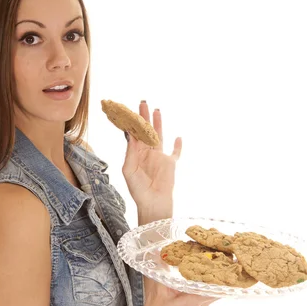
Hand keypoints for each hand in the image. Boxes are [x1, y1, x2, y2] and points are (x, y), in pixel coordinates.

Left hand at [122, 101, 181, 218]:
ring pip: (159, 136)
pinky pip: (175, 153)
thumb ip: (131, 152)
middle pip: (146, 131)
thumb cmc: (138, 189)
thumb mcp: (129, 170)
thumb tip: (131, 135)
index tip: (127, 110)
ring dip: (158, 124)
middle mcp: (147, 153)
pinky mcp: (170, 164)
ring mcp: (159, 157)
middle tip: (142, 102)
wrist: (152, 202)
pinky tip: (178, 137)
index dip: (131, 123)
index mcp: (135, 154)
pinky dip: (177, 146)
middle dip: (144, 117)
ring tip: (157, 110)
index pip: (133, 134)